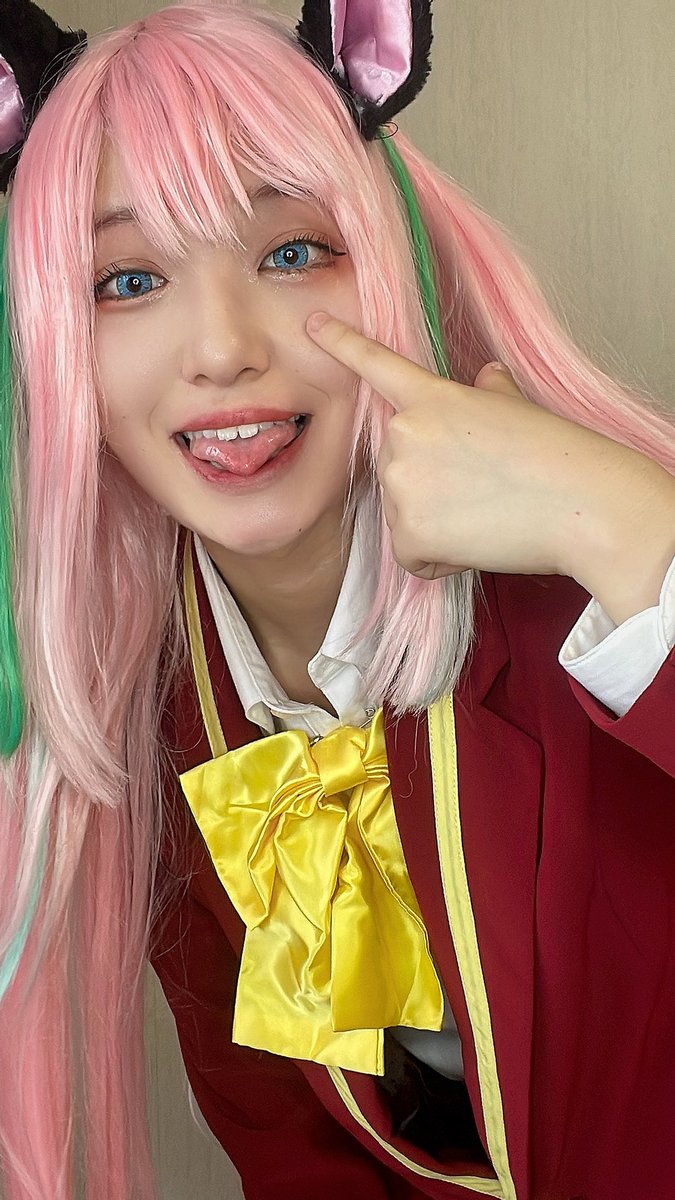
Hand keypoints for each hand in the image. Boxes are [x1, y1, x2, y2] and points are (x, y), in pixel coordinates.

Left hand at [306, 312, 674, 622]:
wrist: (583, 504)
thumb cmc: (561, 455)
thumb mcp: (519, 408)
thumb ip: (490, 393)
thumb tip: (489, 375)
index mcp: (431, 398)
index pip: (375, 365)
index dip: (341, 343)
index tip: (312, 327)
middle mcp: (403, 435)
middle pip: (396, 465)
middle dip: (430, 483)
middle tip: (483, 490)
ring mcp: (401, 483)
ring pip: (403, 512)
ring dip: (436, 523)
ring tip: (486, 515)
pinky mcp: (407, 533)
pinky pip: (411, 554)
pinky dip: (440, 558)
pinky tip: (477, 543)